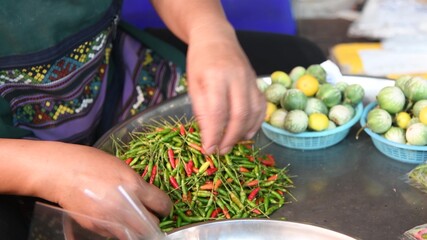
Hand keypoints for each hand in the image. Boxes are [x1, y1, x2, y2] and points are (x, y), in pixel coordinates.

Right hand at [28, 141, 171, 237]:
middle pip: (152, 225)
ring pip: (135, 234)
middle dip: (154, 220)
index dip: (165, 206)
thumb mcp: (120, 167)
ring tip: (133, 219)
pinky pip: (115, 234)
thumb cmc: (91, 162)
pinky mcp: (97, 228)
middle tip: (151, 215)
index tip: (163, 206)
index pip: (162, 204)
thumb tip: (146, 196)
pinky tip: (114, 218)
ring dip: (138, 228)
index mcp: (134, 186)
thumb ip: (136, 184)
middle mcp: (126, 206)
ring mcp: (111, 220)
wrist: (60, 172)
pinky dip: (119, 229)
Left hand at [186, 23, 265, 154]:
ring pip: (253, 112)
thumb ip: (201, 109)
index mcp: (215, 76)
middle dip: (230, 137)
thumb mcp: (193, 84)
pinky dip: (255, 123)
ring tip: (232, 145)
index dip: (214, 134)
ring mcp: (250, 79)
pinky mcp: (257, 82)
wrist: (216, 38)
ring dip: (243, 133)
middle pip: (239, 114)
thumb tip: (208, 136)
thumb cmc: (200, 62)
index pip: (217, 111)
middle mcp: (236, 77)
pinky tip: (246, 133)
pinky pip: (261, 106)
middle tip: (221, 151)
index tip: (209, 149)